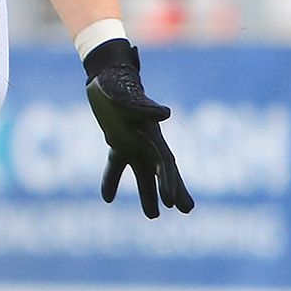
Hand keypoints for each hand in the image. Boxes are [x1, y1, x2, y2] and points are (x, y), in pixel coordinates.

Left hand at [82, 37, 193, 218]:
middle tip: (184, 210)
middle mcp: (145, 141)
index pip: (165, 164)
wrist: (107, 74)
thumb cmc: (118, 85)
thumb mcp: (129, 97)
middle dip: (170, 190)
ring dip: (147, 193)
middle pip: (161, 172)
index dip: (170, 183)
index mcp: (151, 135)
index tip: (174, 204)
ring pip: (142, 173)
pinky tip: (106, 199)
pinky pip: (116, 164)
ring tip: (153, 216)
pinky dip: (111, 181)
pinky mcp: (117, 140)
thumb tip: (167, 115)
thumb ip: (145, 109)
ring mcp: (132, 142)